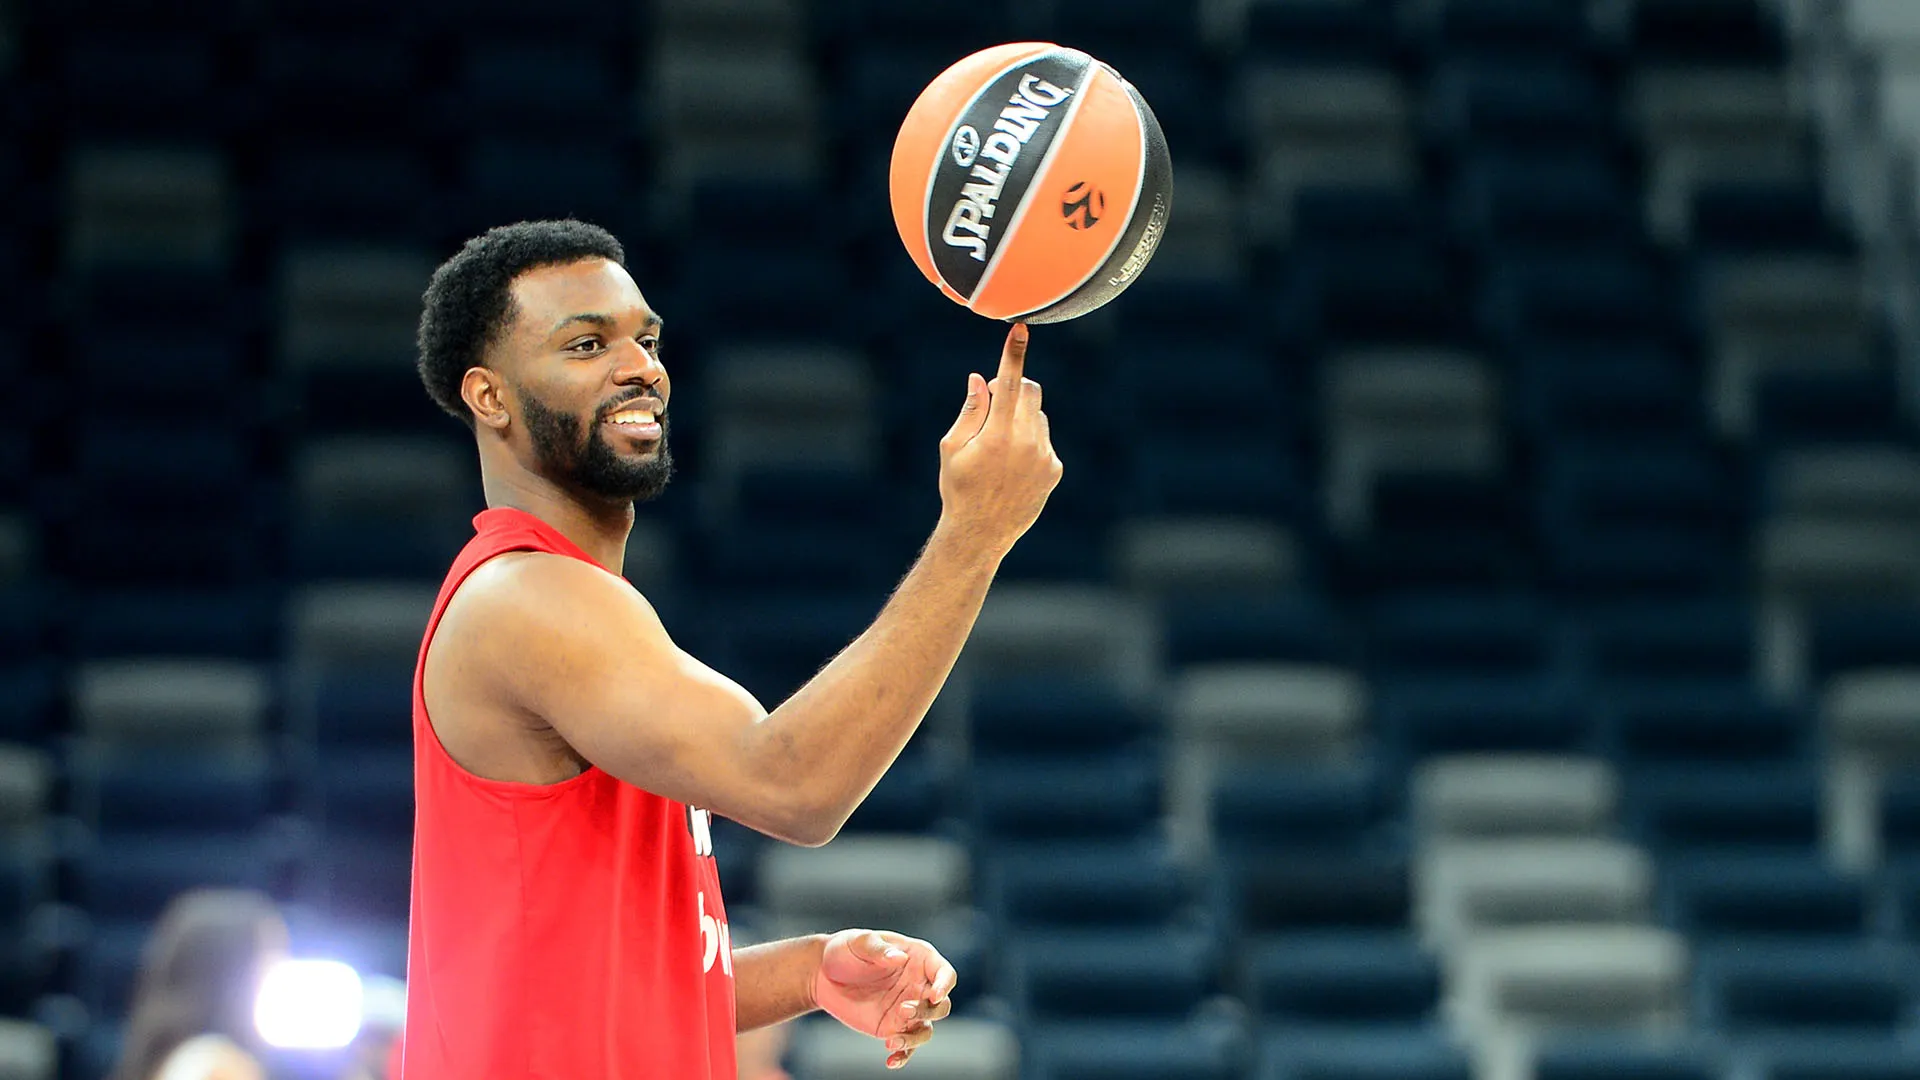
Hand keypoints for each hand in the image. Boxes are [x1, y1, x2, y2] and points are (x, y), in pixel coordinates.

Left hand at [811, 929, 957, 1069]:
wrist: (823, 974)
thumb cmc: (845, 950)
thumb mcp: (860, 942)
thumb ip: (879, 949)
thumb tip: (899, 958)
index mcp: (918, 959)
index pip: (944, 973)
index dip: (944, 984)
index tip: (934, 996)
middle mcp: (918, 986)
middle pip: (941, 1005)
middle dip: (928, 1011)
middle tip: (903, 1010)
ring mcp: (907, 1009)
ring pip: (926, 1029)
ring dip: (915, 1037)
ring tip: (891, 1039)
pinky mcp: (893, 1027)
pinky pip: (907, 1045)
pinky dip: (903, 1055)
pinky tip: (890, 1060)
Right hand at [937, 323, 1063, 558]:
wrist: (981, 532)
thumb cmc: (959, 487)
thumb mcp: (952, 447)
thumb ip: (970, 410)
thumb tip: (980, 379)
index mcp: (998, 435)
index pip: (1010, 384)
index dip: (1013, 354)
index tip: (1020, 330)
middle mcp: (1026, 443)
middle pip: (1031, 392)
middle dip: (1015, 387)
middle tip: (994, 399)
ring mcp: (1044, 456)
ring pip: (1037, 416)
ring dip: (1020, 418)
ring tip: (998, 448)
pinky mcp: (1054, 469)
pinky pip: (1043, 440)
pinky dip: (1029, 442)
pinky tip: (1011, 467)